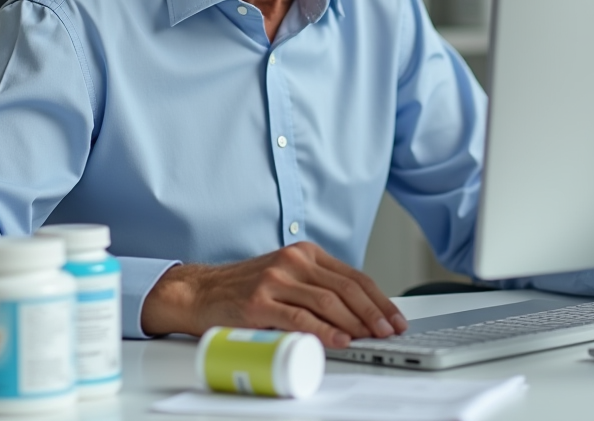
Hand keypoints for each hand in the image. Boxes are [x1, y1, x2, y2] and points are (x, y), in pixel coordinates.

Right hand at [140, 241, 408, 347]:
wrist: (200, 292)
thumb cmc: (244, 289)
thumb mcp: (286, 277)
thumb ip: (316, 287)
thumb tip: (358, 315)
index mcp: (304, 253)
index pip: (352, 276)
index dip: (378, 298)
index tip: (394, 317)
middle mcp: (293, 261)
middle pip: (345, 287)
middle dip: (373, 311)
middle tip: (389, 330)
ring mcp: (275, 279)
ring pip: (327, 301)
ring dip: (355, 322)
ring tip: (371, 337)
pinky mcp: (259, 301)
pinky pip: (299, 317)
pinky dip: (324, 330)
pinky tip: (340, 340)